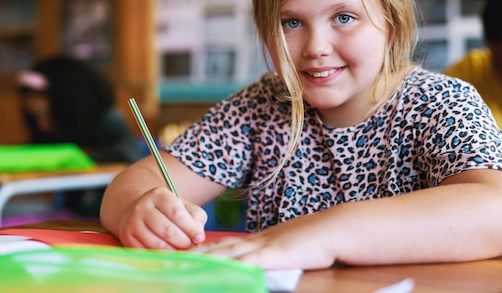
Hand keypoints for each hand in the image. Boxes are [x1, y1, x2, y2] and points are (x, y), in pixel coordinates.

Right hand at [116, 186, 207, 249]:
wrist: (139, 212)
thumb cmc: (167, 212)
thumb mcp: (183, 207)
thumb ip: (195, 217)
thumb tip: (198, 236)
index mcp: (159, 195)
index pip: (177, 213)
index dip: (191, 228)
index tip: (199, 238)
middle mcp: (142, 207)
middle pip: (167, 230)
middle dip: (183, 242)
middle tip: (190, 246)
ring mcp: (132, 222)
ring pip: (157, 244)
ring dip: (173, 251)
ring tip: (180, 250)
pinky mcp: (127, 237)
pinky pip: (147, 252)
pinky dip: (160, 256)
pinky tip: (168, 254)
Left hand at [192, 213, 336, 269]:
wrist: (332, 229)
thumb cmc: (314, 241)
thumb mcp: (287, 248)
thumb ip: (271, 255)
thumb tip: (261, 263)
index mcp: (258, 240)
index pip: (223, 245)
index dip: (201, 251)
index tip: (182, 255)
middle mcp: (255, 241)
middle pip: (217, 249)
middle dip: (192, 256)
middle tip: (169, 262)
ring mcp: (262, 247)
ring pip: (224, 255)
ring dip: (201, 261)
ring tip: (180, 266)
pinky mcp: (272, 255)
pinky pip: (246, 263)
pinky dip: (229, 267)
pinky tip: (215, 271)